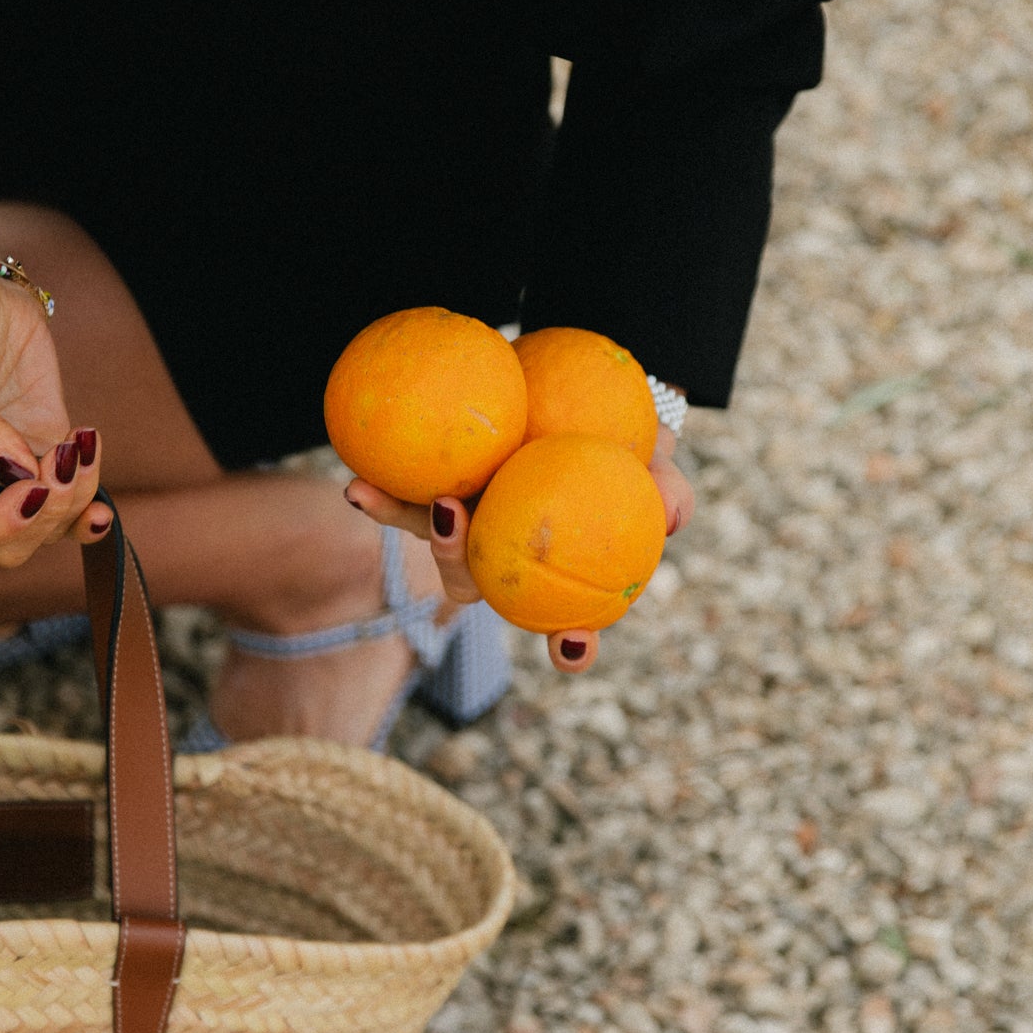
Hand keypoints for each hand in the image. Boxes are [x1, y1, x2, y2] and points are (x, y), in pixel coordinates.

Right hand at [0, 259, 108, 565]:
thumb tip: (12, 475)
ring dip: (75, 501)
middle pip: (9, 548)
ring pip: (48, 530)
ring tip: (78, 443)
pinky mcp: (45, 460)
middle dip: (45, 516)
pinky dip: (91, 493)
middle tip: (60, 459)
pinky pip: (73, 502)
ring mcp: (8, 480)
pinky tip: (91, 457)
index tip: (30, 490)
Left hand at [344, 424, 693, 674]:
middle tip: (468, 562)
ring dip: (421, 534)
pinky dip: (381, 493)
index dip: (572, 646)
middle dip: (464, 577)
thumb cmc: (628, 441)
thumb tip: (673, 515)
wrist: (578, 386)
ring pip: (437, 547)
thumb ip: (668, 491)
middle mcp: (504, 560)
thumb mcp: (658, 461)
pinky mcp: (429, 492)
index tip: (569, 644)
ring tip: (425, 506)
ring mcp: (465, 529)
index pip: (569, 626)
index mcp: (559, 575)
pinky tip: (358, 480)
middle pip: (479, 588)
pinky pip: (402, 495)